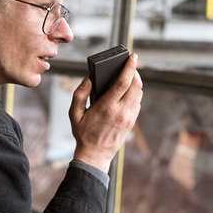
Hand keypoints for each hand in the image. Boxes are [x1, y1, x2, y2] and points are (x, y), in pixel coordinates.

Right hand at [69, 54, 142, 172]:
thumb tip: (89, 79)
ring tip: (128, 76)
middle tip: (130, 64)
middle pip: (135, 85)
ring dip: (136, 82)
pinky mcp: (132, 122)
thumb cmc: (83, 134)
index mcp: (107, 107)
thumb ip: (79, 94)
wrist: (95, 155)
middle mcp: (121, 112)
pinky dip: (135, 93)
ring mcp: (129, 117)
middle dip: (135, 71)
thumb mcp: (74, 114)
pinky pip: (138, 102)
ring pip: (139, 93)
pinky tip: (127, 91)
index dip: (130, 67)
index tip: (133, 57)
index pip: (123, 82)